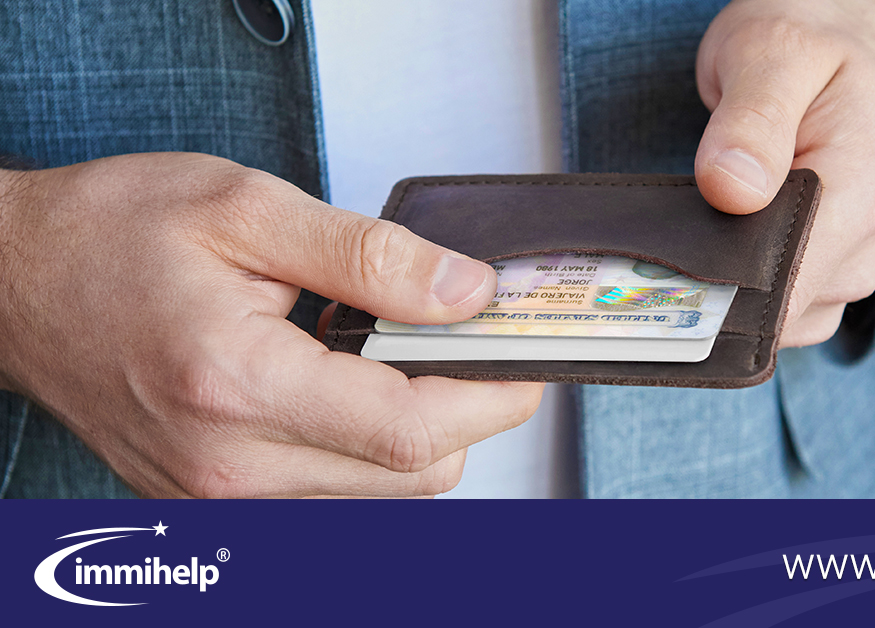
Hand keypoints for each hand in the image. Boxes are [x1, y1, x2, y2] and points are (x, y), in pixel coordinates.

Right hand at [0, 153, 542, 497]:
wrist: (16, 283)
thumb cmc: (110, 236)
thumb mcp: (247, 211)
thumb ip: (370, 258)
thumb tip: (465, 293)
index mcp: (236, 384)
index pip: (409, 431)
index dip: (492, 397)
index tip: (527, 360)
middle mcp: (228, 463)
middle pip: (411, 479)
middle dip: (469, 414)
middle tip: (476, 346)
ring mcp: (219, 494)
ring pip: (380, 496)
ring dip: (419, 432)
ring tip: (404, 356)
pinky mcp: (216, 499)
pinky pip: (332, 494)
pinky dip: (368, 448)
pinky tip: (351, 386)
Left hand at [694, 0, 874, 346]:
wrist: (837, 48)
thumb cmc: (808, 47)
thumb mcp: (772, 55)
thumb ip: (753, 121)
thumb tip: (731, 188)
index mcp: (859, 192)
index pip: (793, 284)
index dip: (728, 297)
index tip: (667, 288)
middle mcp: (861, 241)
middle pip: (779, 313)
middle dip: (716, 298)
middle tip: (653, 266)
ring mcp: (843, 263)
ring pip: (775, 322)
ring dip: (723, 298)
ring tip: (678, 250)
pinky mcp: (819, 271)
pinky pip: (775, 309)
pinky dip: (735, 293)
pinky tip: (701, 260)